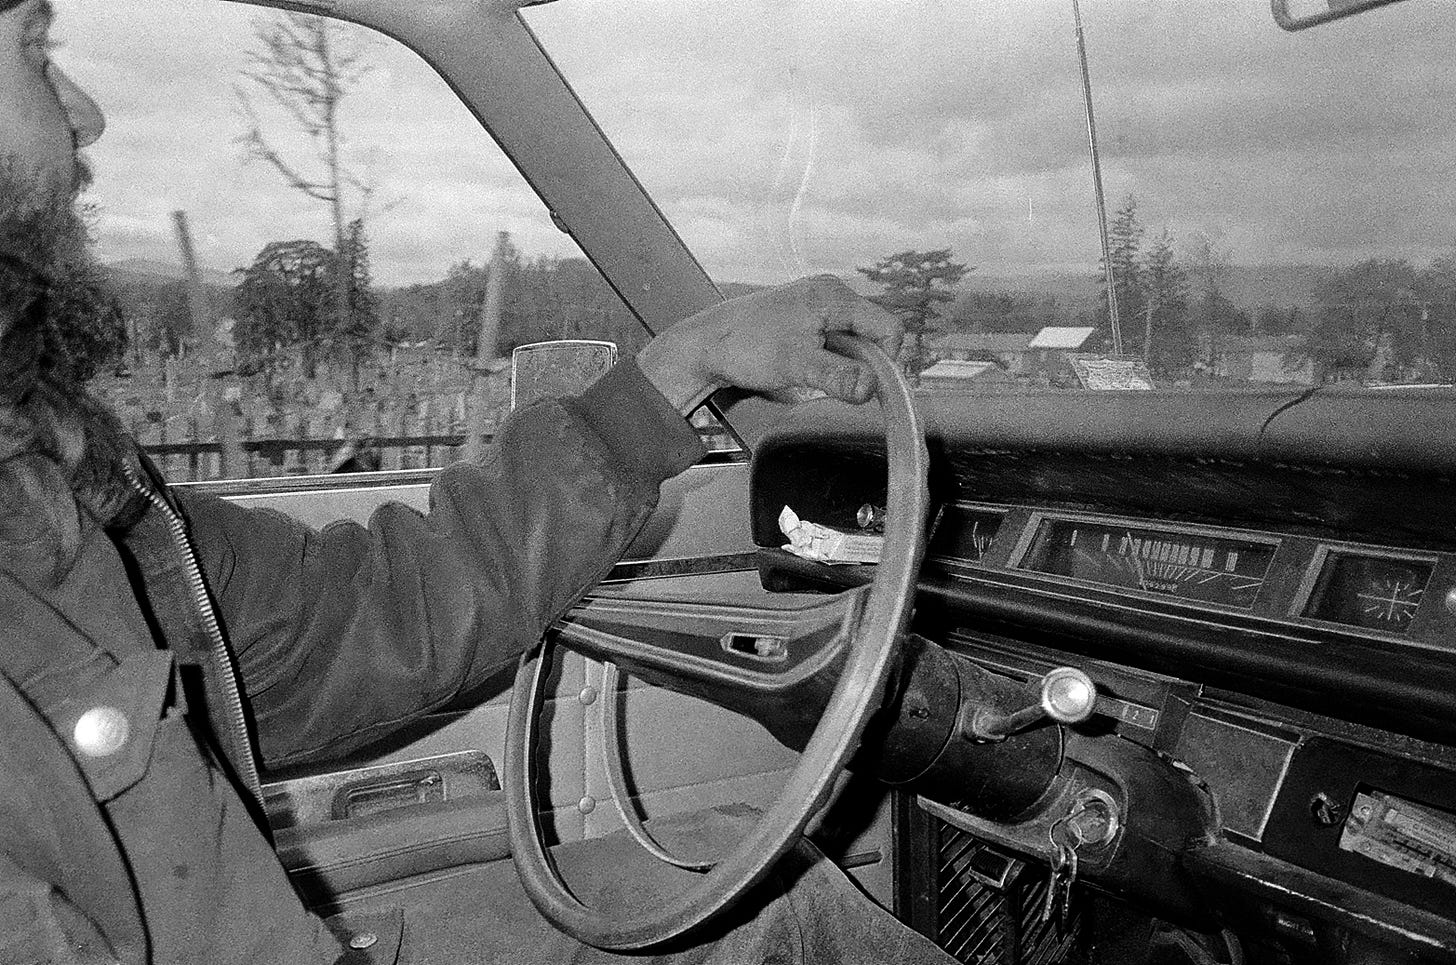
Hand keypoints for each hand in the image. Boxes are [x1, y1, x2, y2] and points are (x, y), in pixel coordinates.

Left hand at [637, 275, 903, 413]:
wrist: (705, 346)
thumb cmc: (745, 349)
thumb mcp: (795, 365)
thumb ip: (837, 376)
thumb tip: (871, 388)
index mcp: (834, 295)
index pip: (888, 328)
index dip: (886, 362)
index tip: (866, 387)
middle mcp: (830, 293)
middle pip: (873, 335)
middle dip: (861, 365)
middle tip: (833, 383)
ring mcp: (818, 304)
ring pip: (854, 341)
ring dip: (843, 365)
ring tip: (811, 374)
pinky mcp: (806, 318)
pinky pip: (835, 342)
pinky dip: (828, 361)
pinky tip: (804, 369)